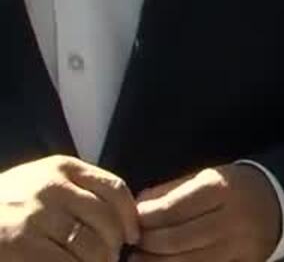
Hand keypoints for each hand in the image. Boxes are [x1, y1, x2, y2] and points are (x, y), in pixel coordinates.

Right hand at [0, 155, 140, 261]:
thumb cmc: (6, 205)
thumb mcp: (40, 184)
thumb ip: (78, 192)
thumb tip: (125, 220)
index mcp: (61, 168)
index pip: (114, 190)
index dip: (129, 218)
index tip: (133, 236)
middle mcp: (50, 187)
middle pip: (106, 223)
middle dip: (113, 247)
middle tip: (108, 259)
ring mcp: (32, 217)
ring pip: (89, 248)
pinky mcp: (18, 245)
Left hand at [131, 164, 280, 261]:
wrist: (280, 204)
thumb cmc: (234, 188)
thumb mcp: (206, 177)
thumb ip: (170, 191)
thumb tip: (136, 208)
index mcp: (221, 189)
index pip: (170, 209)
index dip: (144, 219)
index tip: (133, 221)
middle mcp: (230, 219)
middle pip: (174, 240)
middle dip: (147, 244)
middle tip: (134, 243)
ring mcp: (237, 246)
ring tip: (141, 258)